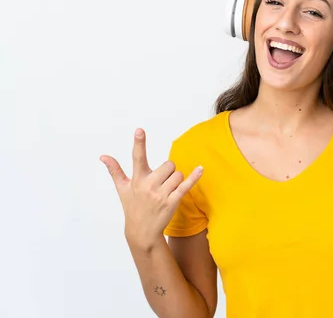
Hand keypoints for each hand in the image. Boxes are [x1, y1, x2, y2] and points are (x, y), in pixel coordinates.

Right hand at [100, 128, 202, 249]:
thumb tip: (103, 156)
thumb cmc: (133, 207)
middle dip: (168, 171)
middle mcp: (148, 186)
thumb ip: (115, 170)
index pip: (137, 158)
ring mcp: (161, 194)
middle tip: (161, 182)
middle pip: (168, 165)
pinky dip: (194, 177)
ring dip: (176, 180)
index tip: (140, 130)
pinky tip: (200, 169)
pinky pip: (186, 185)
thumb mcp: (122, 189)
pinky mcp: (172, 202)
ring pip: (178, 175)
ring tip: (167, 191)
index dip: (139, 143)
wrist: (142, 232)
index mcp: (137, 180)